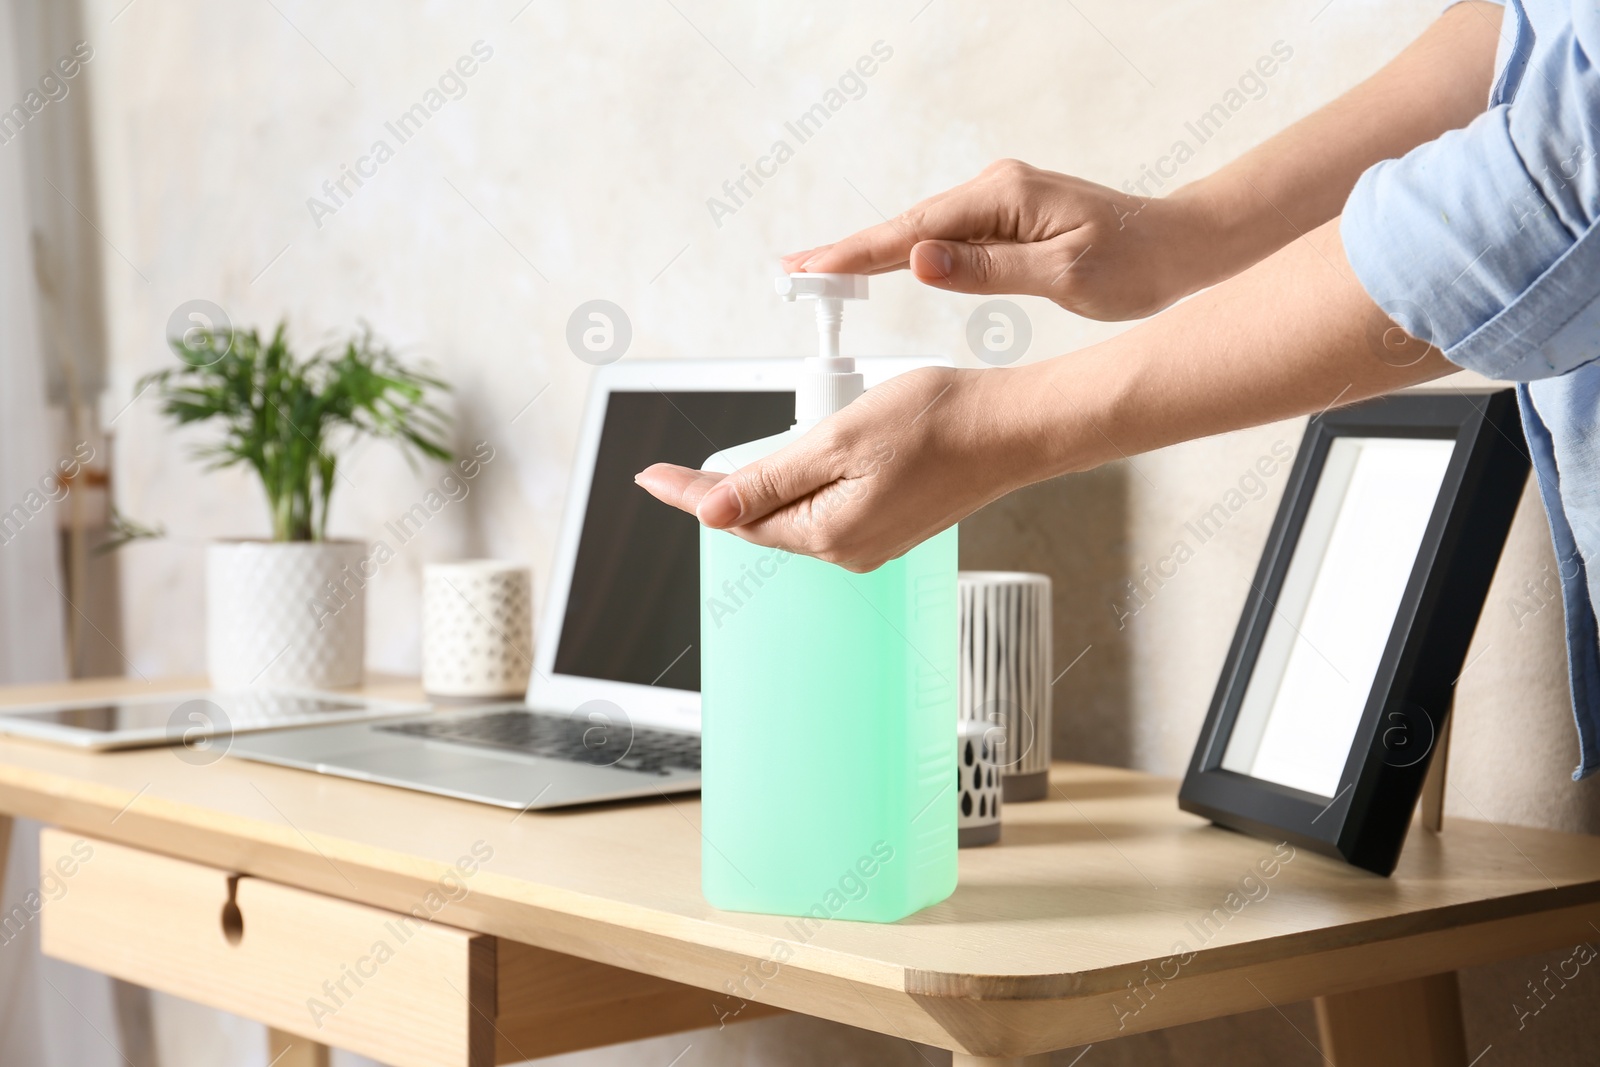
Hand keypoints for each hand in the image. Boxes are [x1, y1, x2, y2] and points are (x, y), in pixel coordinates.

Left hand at [634, 367, 1045, 571]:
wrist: (1012, 428)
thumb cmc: (937, 423)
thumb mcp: (838, 441)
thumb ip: (770, 478)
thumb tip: (710, 510)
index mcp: (828, 533)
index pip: (736, 516)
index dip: (689, 493)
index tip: (648, 478)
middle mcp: (847, 550)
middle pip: (763, 520)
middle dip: (727, 491)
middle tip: (683, 468)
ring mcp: (871, 542)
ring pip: (796, 514)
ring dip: (768, 485)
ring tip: (744, 458)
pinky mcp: (891, 526)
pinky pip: (827, 510)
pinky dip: (805, 486)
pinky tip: (805, 461)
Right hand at [780, 159, 1218, 320]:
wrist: (1182, 247)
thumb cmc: (1135, 263)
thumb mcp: (1063, 274)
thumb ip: (988, 268)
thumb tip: (920, 260)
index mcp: (1003, 198)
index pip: (914, 231)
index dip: (858, 252)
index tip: (812, 266)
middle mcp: (995, 190)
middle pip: (907, 226)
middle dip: (850, 248)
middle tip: (794, 266)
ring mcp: (1000, 202)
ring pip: (923, 232)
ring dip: (873, 251)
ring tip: (823, 268)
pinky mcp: (1007, 219)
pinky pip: (946, 236)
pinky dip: (908, 251)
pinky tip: (885, 260)